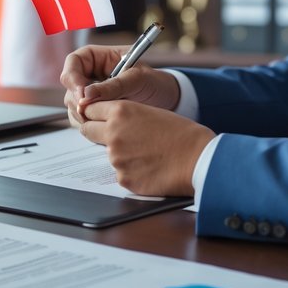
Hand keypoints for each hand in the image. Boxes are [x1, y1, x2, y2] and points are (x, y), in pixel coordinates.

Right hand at [59, 44, 181, 125]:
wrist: (164, 99)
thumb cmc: (153, 81)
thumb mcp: (136, 79)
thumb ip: (112, 86)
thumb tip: (87, 95)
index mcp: (96, 57)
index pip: (73, 62)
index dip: (73, 77)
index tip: (82, 95)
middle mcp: (88, 73)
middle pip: (69, 85)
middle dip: (78, 100)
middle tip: (91, 113)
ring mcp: (88, 93)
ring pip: (73, 104)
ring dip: (84, 114)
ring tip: (107, 117)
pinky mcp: (92, 109)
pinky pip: (81, 118)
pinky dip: (90, 124)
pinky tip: (107, 124)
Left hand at [77, 99, 214, 196]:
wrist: (199, 159)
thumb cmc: (182, 134)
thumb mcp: (150, 112)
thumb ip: (125, 116)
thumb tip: (107, 121)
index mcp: (120, 111)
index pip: (89, 109)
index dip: (92, 113)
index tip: (95, 117)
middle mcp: (113, 133)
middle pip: (87, 130)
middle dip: (96, 132)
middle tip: (115, 136)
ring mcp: (116, 158)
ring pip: (108, 154)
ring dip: (121, 154)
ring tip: (148, 154)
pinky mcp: (123, 178)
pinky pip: (121, 173)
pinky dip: (132, 171)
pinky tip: (151, 168)